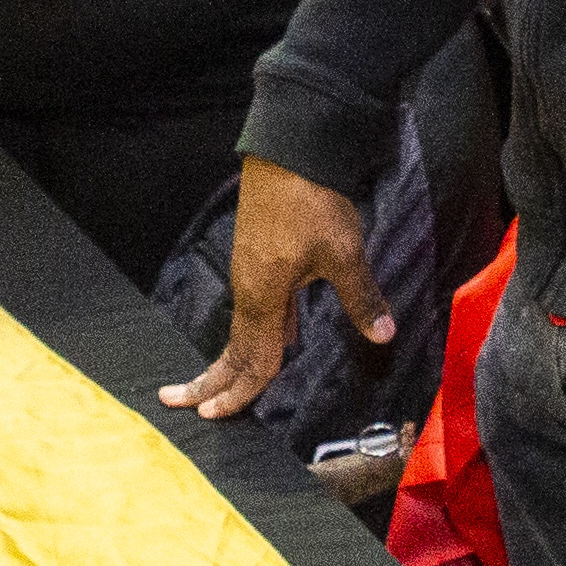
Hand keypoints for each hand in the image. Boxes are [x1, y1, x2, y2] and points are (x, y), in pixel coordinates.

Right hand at [158, 158, 383, 419]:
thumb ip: (361, 298)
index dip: (239, 392)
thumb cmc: (312, 202)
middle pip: (232, 348)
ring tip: (220, 382)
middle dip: (210, 381)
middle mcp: (249, 289)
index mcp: (264, 297)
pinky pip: (254, 305)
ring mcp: (250, 270)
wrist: (289, 149)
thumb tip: (383, 335)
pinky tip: (280, 331)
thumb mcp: (343, 254)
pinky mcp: (256, 254)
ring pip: (243, 326)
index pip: (254, 360)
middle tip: (181, 404)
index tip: (214, 416)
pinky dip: (256, 329)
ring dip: (233, 357)